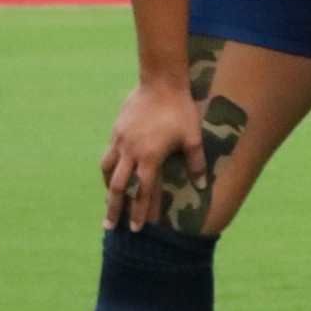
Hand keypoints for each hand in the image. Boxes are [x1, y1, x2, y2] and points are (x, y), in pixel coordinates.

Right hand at [100, 76, 203, 230]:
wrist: (161, 83)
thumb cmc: (181, 111)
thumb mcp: (193, 137)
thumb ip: (196, 163)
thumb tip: (202, 185)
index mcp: (150, 158)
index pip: (144, 192)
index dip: (142, 211)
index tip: (138, 228)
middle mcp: (131, 153)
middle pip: (119, 188)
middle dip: (115, 209)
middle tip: (110, 226)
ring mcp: (120, 142)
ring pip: (108, 172)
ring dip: (108, 189)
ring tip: (108, 201)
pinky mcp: (116, 131)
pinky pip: (108, 156)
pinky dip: (108, 169)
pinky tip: (110, 173)